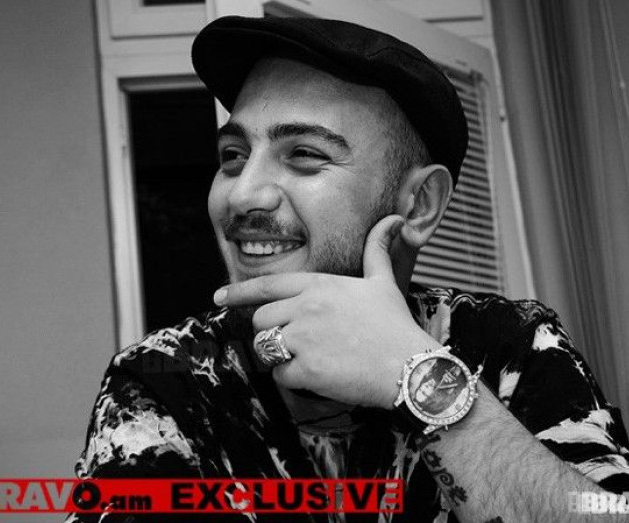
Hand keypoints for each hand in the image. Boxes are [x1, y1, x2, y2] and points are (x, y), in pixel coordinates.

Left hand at [213, 215, 441, 408]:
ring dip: (281, 356)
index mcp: (319, 285)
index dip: (238, 292)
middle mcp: (306, 307)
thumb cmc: (396, 326)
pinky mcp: (306, 368)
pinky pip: (280, 375)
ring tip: (312, 357)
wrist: (411, 368)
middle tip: (301, 342)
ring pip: (266, 347)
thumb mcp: (384, 283)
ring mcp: (304, 338)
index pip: (267, 286)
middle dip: (273, 332)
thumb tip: (394, 220)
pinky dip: (294, 379)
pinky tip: (320, 375)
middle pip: (261, 319)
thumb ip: (377, 250)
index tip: (218, 298)